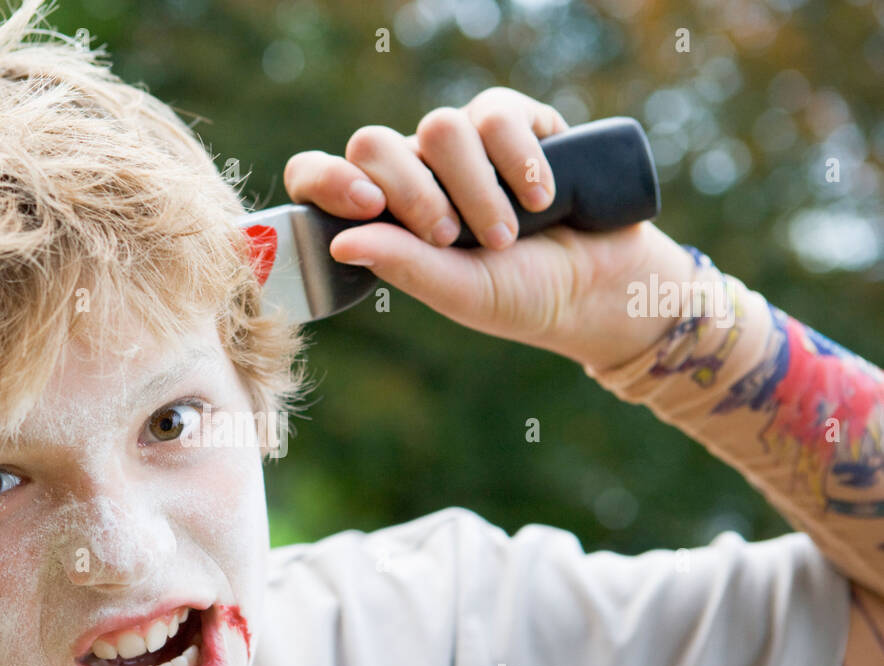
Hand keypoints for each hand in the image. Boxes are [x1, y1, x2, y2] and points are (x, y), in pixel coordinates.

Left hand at [283, 88, 695, 372]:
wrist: (600, 284)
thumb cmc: (520, 295)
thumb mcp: (456, 290)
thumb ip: (400, 264)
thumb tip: (336, 242)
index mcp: (383, 215)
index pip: (321, 176)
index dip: (326, 180)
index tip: (365, 205)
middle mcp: (415, 171)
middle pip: (374, 142)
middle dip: (411, 191)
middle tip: (449, 238)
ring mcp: (462, 144)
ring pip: (439, 128)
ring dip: (474, 188)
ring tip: (505, 235)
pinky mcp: (514, 120)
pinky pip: (497, 115)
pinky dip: (519, 161)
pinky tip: (542, 198)